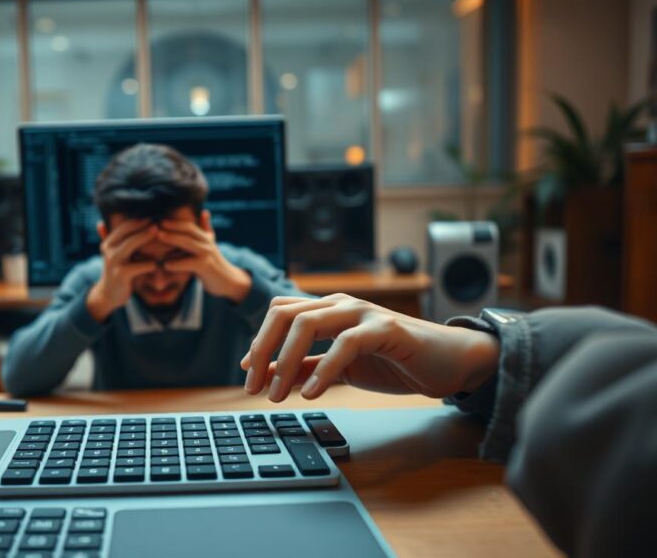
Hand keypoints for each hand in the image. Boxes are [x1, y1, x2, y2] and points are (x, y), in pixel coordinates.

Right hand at [86, 219, 158, 321]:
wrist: (109, 294)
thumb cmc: (118, 271)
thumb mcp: (115, 254)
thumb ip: (118, 240)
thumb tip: (104, 223)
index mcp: (108, 242)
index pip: (123, 226)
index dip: (138, 221)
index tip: (152, 217)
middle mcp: (108, 250)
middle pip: (127, 232)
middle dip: (143, 227)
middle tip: (157, 225)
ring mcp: (114, 261)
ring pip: (131, 244)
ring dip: (146, 239)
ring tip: (159, 236)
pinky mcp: (121, 274)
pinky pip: (140, 265)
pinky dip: (150, 264)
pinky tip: (156, 265)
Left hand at [156, 211, 251, 302]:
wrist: (226, 281)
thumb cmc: (213, 263)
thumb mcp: (210, 244)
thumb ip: (206, 229)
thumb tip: (205, 211)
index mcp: (205, 237)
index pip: (189, 225)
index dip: (175, 222)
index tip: (161, 220)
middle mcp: (207, 243)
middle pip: (189, 230)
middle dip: (172, 226)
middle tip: (157, 224)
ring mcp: (207, 254)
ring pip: (188, 242)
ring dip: (173, 238)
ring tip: (159, 236)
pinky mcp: (205, 266)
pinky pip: (189, 262)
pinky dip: (176, 263)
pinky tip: (166, 264)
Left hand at [241, 294, 499, 401]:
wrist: (450, 363)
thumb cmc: (396, 361)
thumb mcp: (341, 369)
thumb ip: (308, 368)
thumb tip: (270, 376)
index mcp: (328, 310)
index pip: (280, 313)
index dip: (259, 341)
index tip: (248, 374)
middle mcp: (341, 304)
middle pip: (285, 314)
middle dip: (263, 350)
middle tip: (253, 386)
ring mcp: (363, 312)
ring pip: (308, 322)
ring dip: (285, 360)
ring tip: (278, 394)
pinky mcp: (387, 328)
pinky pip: (346, 343)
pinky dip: (324, 369)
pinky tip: (313, 393)